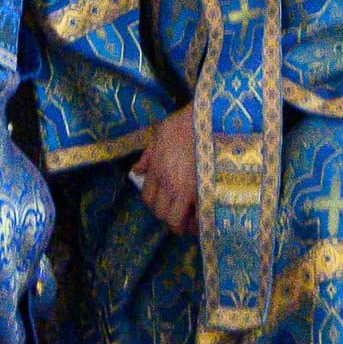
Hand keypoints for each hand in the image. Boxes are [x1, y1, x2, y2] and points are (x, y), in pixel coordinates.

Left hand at [132, 104, 201, 237]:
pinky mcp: (204, 192)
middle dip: (167, 215)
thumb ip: (147, 156)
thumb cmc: (183, 124)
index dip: (154, 203)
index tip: (163, 201)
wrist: (206, 120)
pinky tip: (201, 219)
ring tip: (188, 220)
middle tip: (176, 211)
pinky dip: (198, 223)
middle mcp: (168, 185)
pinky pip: (198, 217)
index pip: (148, 198)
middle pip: (160, 213)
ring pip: (176, 220)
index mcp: (157, 171)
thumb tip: (137, 171)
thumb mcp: (158, 135)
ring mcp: (186, 191)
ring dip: (180, 223)